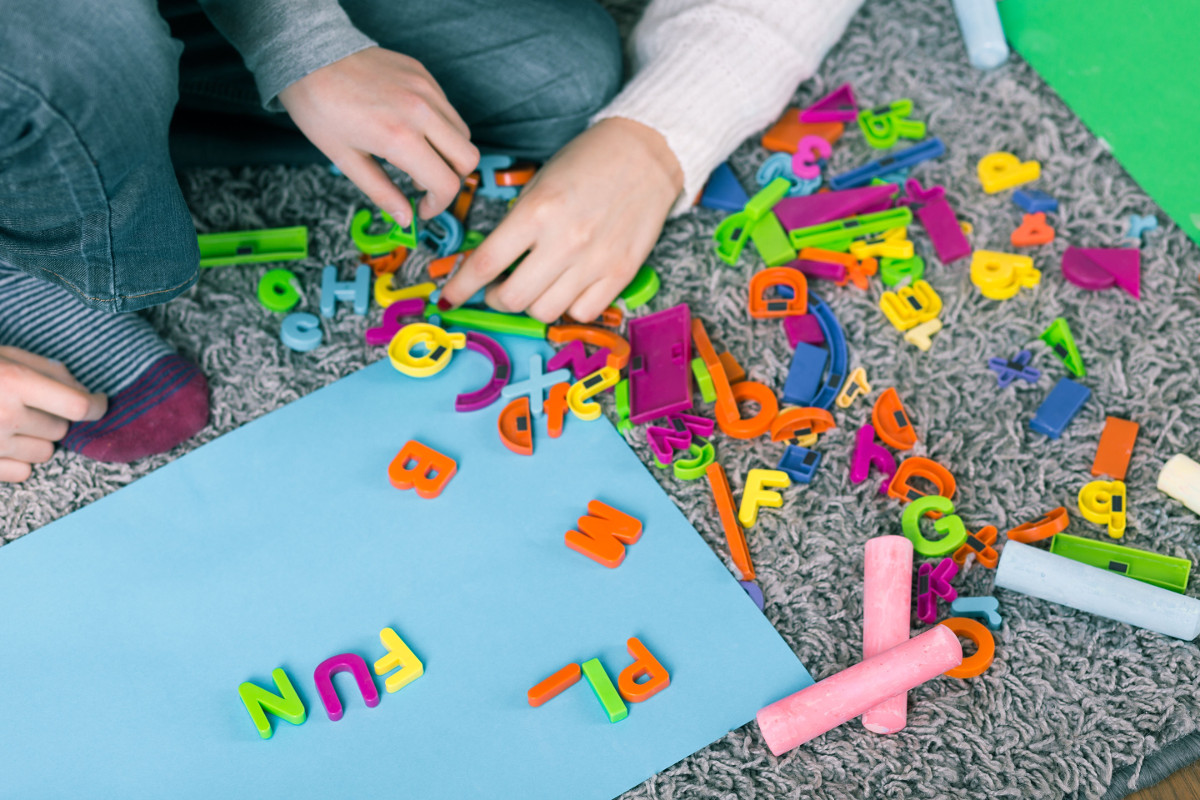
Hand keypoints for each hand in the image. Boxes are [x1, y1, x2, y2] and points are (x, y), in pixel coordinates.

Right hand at [0, 347, 106, 482]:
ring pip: (45, 453)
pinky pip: (23, 473)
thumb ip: (47, 370)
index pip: (78, 406)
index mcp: (15, 381)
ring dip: (38, 439)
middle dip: (54, 418)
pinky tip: (2, 443)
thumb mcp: (6, 355)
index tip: (99, 403)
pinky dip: (19, 461)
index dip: (97, 406)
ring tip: (10, 422)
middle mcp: (5, 415)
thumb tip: (85, 391)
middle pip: (61, 430)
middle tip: (31, 405)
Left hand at [278, 47, 479, 223]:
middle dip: (452, 180)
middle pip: (467, 159)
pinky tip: (410, 129)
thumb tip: (405, 219)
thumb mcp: (345, 159)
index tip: (422, 209)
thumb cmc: (319, 108)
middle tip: (423, 185)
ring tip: (414, 156)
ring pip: (462, 133)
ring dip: (447, 153)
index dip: (439, 205)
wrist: (308, 54)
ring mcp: (426, 88)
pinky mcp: (423, 74)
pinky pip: (447, 109)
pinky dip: (439, 128)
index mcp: (399, 137)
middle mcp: (421, 111)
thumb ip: (382, 192)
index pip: (446, 183)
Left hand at [440, 117, 683, 322]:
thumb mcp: (540, 184)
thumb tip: (491, 265)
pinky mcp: (621, 273)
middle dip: (495, 299)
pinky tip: (565, 289)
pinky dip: (567, 307)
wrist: (646, 154)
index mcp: (537, 212)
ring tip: (532, 289)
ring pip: (545, 311)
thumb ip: (516, 226)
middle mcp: (565, 241)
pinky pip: (582, 312)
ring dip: (530, 305)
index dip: (461, 286)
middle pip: (513, 298)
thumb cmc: (588, 162)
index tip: (449, 295)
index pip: (485, 264)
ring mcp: (595, 261)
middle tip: (496, 290)